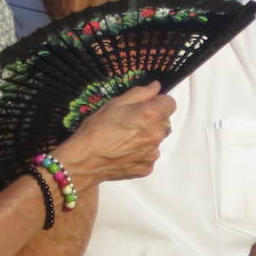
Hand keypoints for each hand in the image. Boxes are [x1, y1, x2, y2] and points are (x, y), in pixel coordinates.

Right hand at [56, 83, 174, 185]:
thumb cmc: (97, 128)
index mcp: (152, 114)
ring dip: (146, 138)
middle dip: (152, 120)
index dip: (157, 103)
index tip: (143, 106)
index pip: (170, 103)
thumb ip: (140, 93)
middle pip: (164, 122)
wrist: (85, 160)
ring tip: (124, 141)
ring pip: (156, 140)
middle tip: (130, 124)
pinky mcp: (147, 168)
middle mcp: (158, 134)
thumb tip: (156, 87)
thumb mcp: (115, 103)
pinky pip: (148, 157)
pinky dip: (140, 154)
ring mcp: (153, 154)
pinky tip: (123, 153)